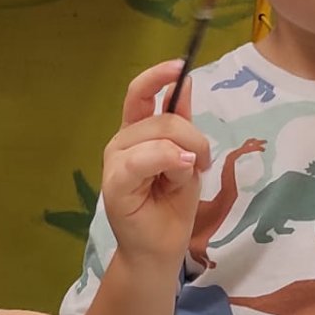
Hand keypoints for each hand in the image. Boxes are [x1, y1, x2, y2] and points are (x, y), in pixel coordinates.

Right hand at [101, 60, 210, 270]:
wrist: (159, 250)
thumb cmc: (170, 208)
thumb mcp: (186, 158)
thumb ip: (182, 124)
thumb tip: (186, 83)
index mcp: (135, 134)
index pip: (139, 94)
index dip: (158, 75)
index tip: (180, 64)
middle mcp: (121, 143)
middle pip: (163, 118)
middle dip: (192, 137)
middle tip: (200, 164)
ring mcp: (115, 162)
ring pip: (159, 134)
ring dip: (184, 153)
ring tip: (185, 178)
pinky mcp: (114, 184)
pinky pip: (143, 158)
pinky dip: (167, 160)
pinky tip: (181, 171)